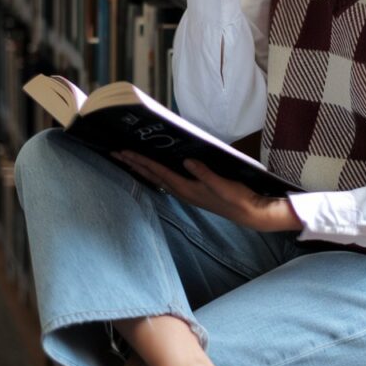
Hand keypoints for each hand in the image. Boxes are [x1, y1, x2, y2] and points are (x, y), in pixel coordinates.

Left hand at [112, 151, 303, 232]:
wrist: (249, 212)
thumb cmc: (236, 197)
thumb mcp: (222, 184)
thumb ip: (204, 173)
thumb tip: (187, 160)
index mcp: (187, 189)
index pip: (159, 172)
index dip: (141, 162)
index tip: (125, 153)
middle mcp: (183, 192)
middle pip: (153, 176)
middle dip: (134, 164)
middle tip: (116, 153)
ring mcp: (187, 193)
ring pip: (158, 179)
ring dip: (142, 169)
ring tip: (127, 160)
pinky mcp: (193, 192)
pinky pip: (167, 181)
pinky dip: (156, 173)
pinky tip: (153, 170)